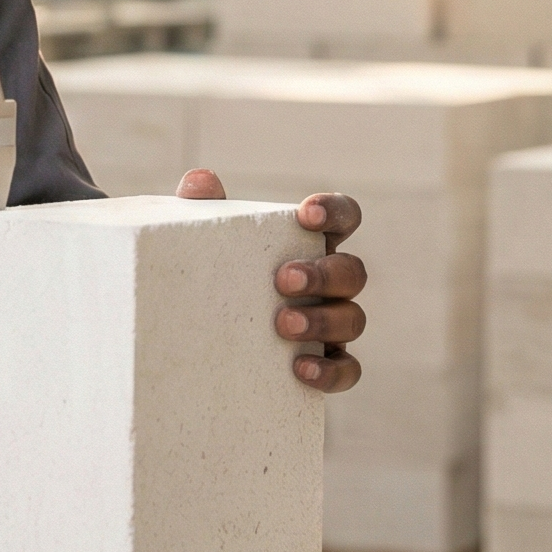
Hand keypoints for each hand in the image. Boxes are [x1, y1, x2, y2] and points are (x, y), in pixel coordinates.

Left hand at [176, 171, 365, 392]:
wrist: (198, 341)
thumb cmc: (213, 275)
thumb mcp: (203, 241)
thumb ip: (203, 209)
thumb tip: (200, 181)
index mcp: (308, 245)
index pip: (343, 217)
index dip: (335, 211)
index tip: (305, 215)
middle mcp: (329, 284)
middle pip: (352, 272)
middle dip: (322, 274)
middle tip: (283, 279)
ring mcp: (333, 325)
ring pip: (353, 318)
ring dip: (323, 320)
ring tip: (282, 324)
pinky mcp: (328, 365)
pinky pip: (347, 370)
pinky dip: (330, 371)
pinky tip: (301, 369)